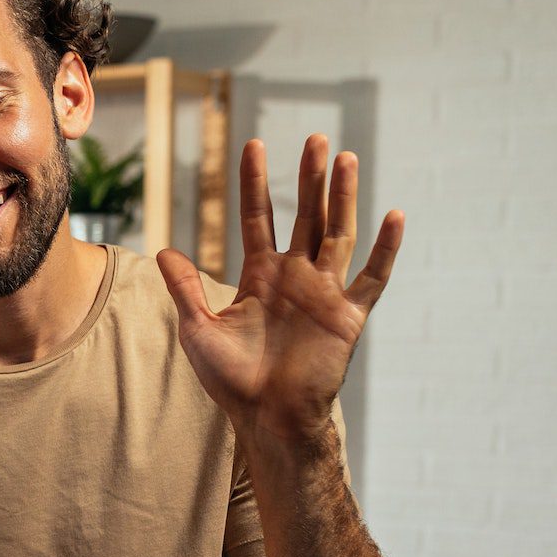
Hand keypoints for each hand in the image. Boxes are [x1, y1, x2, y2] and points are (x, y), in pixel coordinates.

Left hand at [156, 134, 402, 444]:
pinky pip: (372, 278)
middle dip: (309, 178)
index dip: (256, 184)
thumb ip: (186, 289)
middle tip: (315, 138)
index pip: (259, 219)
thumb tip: (163, 251)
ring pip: (338, 234)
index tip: (253, 146)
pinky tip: (394, 215)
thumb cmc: (231, 379)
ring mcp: (324, 294)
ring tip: (345, 158)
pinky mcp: (347, 316)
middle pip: (305, 216)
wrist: (266, 418)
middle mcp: (295, 278)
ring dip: (343, 197)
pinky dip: (384, 248)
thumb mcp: (198, 330)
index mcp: (261, 277)